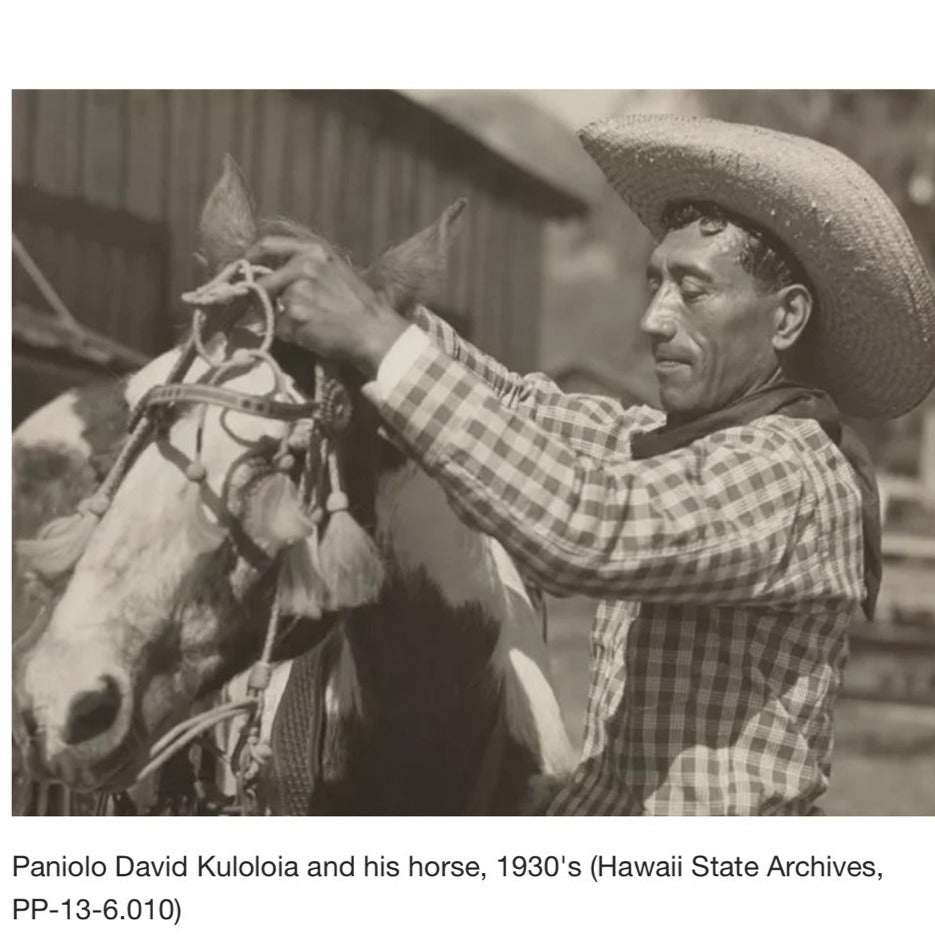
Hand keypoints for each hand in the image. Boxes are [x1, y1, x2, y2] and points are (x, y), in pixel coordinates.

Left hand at [247, 236, 407, 376]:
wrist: (375, 332)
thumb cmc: (360, 307)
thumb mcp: (336, 272)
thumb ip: (305, 269)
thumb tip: (275, 278)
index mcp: (314, 251)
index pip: (268, 245)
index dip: (251, 258)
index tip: (244, 269)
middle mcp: (303, 265)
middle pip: (263, 282)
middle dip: (261, 300)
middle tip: (269, 312)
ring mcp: (296, 291)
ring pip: (273, 309)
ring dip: (285, 320)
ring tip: (312, 325)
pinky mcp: (294, 316)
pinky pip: (281, 329)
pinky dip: (293, 336)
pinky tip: (314, 336)